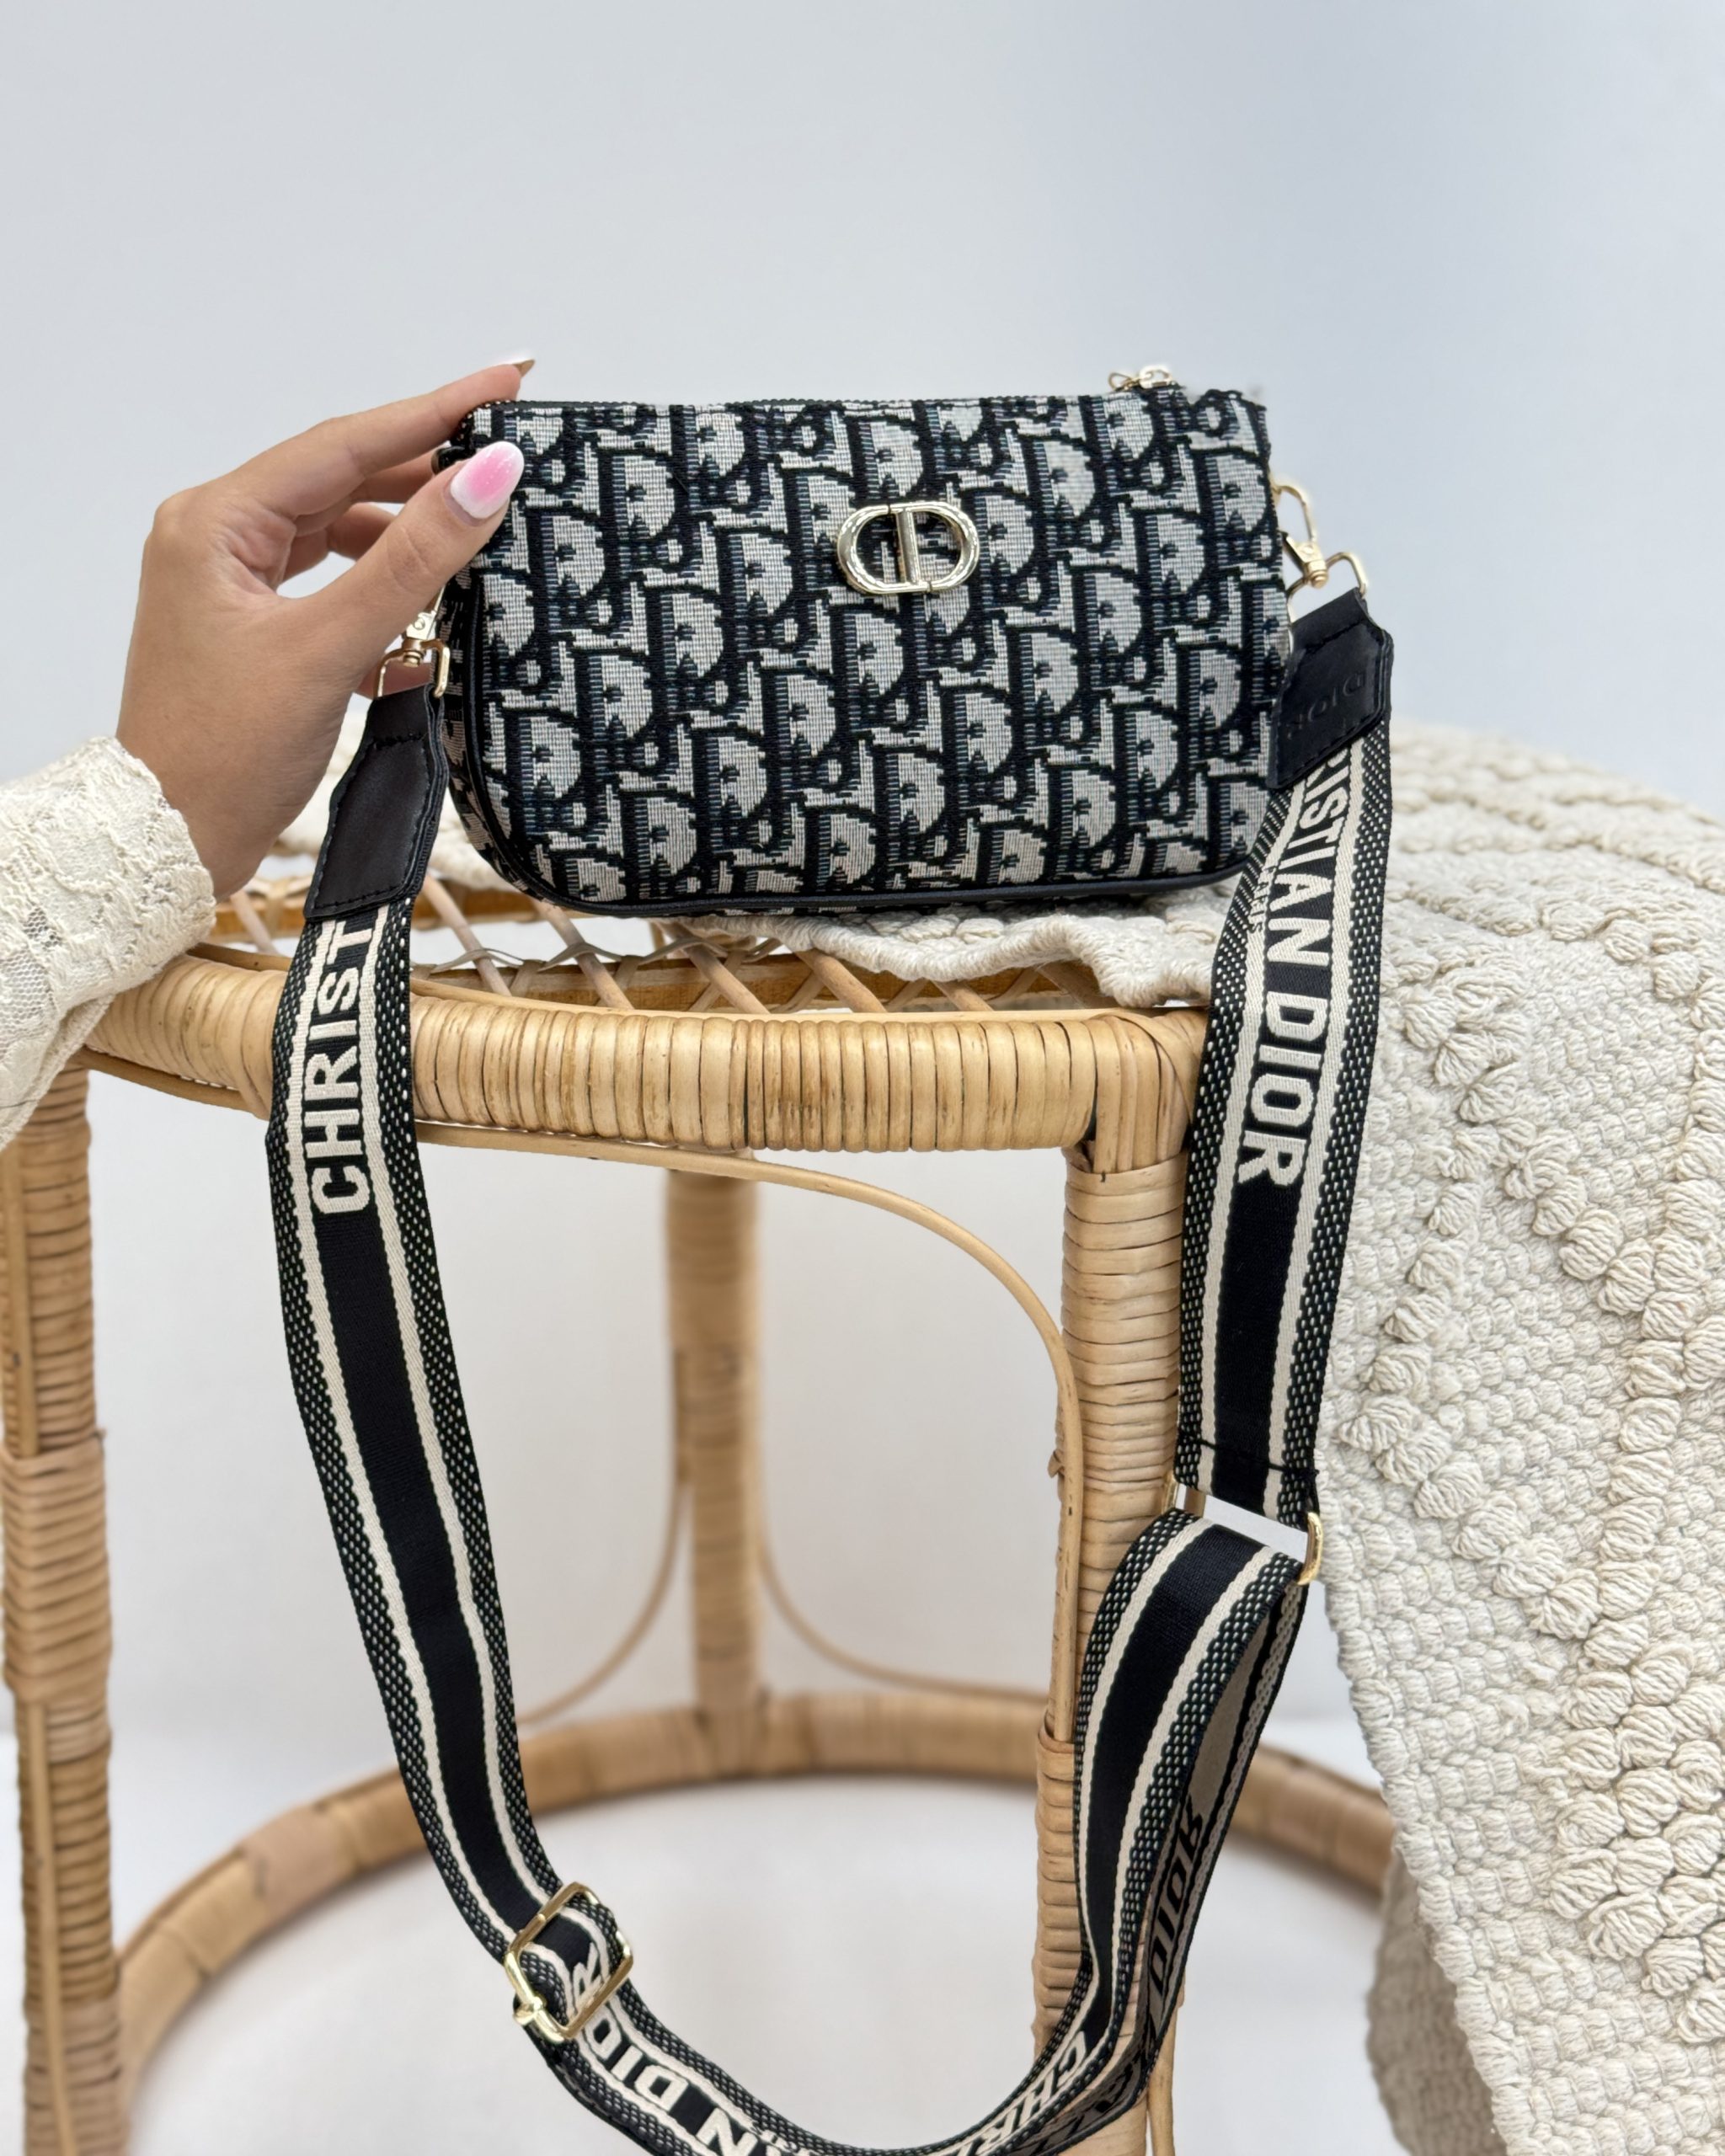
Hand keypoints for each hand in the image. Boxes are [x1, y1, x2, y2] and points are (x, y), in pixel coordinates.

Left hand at [117, 363, 528, 896]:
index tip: (506, 381)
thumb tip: (485, 480)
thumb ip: (412, 561)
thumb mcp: (329, 649)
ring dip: (409, 545)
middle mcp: (217, 538)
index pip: (344, 443)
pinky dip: (385, 601)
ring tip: (481, 543)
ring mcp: (233, 584)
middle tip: (510, 455)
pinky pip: (335, 589)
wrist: (169, 843)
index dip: (432, 411)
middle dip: (426, 472)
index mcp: (215, 523)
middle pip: (343, 480)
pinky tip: (429, 631)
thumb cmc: (223, 754)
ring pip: (342, 536)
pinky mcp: (255, 630)